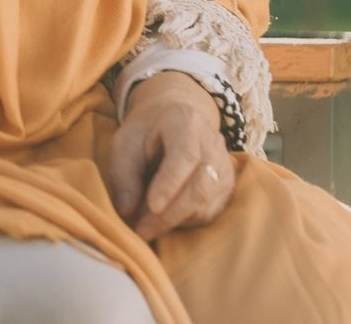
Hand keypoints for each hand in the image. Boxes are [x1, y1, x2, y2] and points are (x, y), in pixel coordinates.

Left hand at [103, 71, 236, 241]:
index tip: (151, 207)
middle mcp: (213, 143)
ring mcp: (224, 166)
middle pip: (200, 186)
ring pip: (207, 204)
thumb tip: (126, 211)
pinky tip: (164, 219)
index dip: (170, 184)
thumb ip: (123, 176)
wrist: (174, 121)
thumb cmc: (145, 134)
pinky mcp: (227, 187)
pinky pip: (210, 213)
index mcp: (186, 123)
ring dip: (175, 221)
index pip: (185, 155)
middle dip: (169, 214)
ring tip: (146, 225)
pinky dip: (186, 222)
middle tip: (141, 230)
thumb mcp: (124, 144)